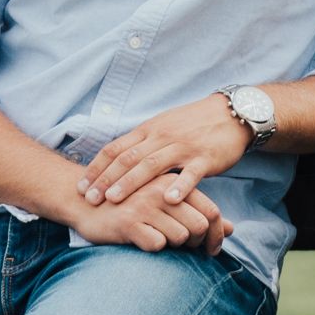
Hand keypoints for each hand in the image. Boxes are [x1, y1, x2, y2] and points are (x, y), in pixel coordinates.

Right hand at [69, 183, 234, 254]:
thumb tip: (232, 229)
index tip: (211, 251)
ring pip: (180, 237)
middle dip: (195, 244)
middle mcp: (161, 190)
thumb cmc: (131, 206)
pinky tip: (141, 239)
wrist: (85, 203)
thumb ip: (199, 214)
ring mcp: (144, 206)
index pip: (212, 212)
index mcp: (173, 183)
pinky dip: (153, 248)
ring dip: (174, 246)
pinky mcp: (128, 222)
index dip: (217, 236)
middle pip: (199, 226)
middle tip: (183, 248)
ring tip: (158, 238)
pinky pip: (157, 245)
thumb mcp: (167, 205)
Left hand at [79, 95, 252, 207]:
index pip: (115, 148)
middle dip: (106, 180)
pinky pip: (191, 173)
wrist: (233, 113)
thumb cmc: (194, 124)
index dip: (96, 168)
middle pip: (128, 159)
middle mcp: (162, 137)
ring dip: (131, 183)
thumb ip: (142, 143)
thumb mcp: (164, 126)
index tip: (81, 187)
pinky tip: (169, 199)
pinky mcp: (206, 158)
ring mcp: (184, 147)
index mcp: (149, 130)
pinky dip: (180, 186)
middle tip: (90, 199)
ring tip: (115, 200)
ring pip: (152, 165)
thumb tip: (115, 160)